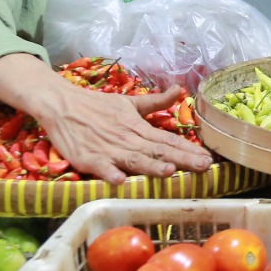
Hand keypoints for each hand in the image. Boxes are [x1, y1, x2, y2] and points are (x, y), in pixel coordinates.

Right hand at [0, 54, 212, 186]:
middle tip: (202, 168)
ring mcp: (108, 149)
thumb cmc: (96, 106)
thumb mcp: (128, 102)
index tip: (208, 158)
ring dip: (151, 166)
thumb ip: (155, 102)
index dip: (188, 149)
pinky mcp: (88, 158)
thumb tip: (179, 89)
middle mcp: (127, 139)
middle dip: (181, 160)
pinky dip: (111, 173)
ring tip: (170, 172)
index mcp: (137, 127)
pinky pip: (101, 167)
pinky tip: (121, 181)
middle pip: (157, 151)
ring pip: (133, 160)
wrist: (61, 104)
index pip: (168, 140)